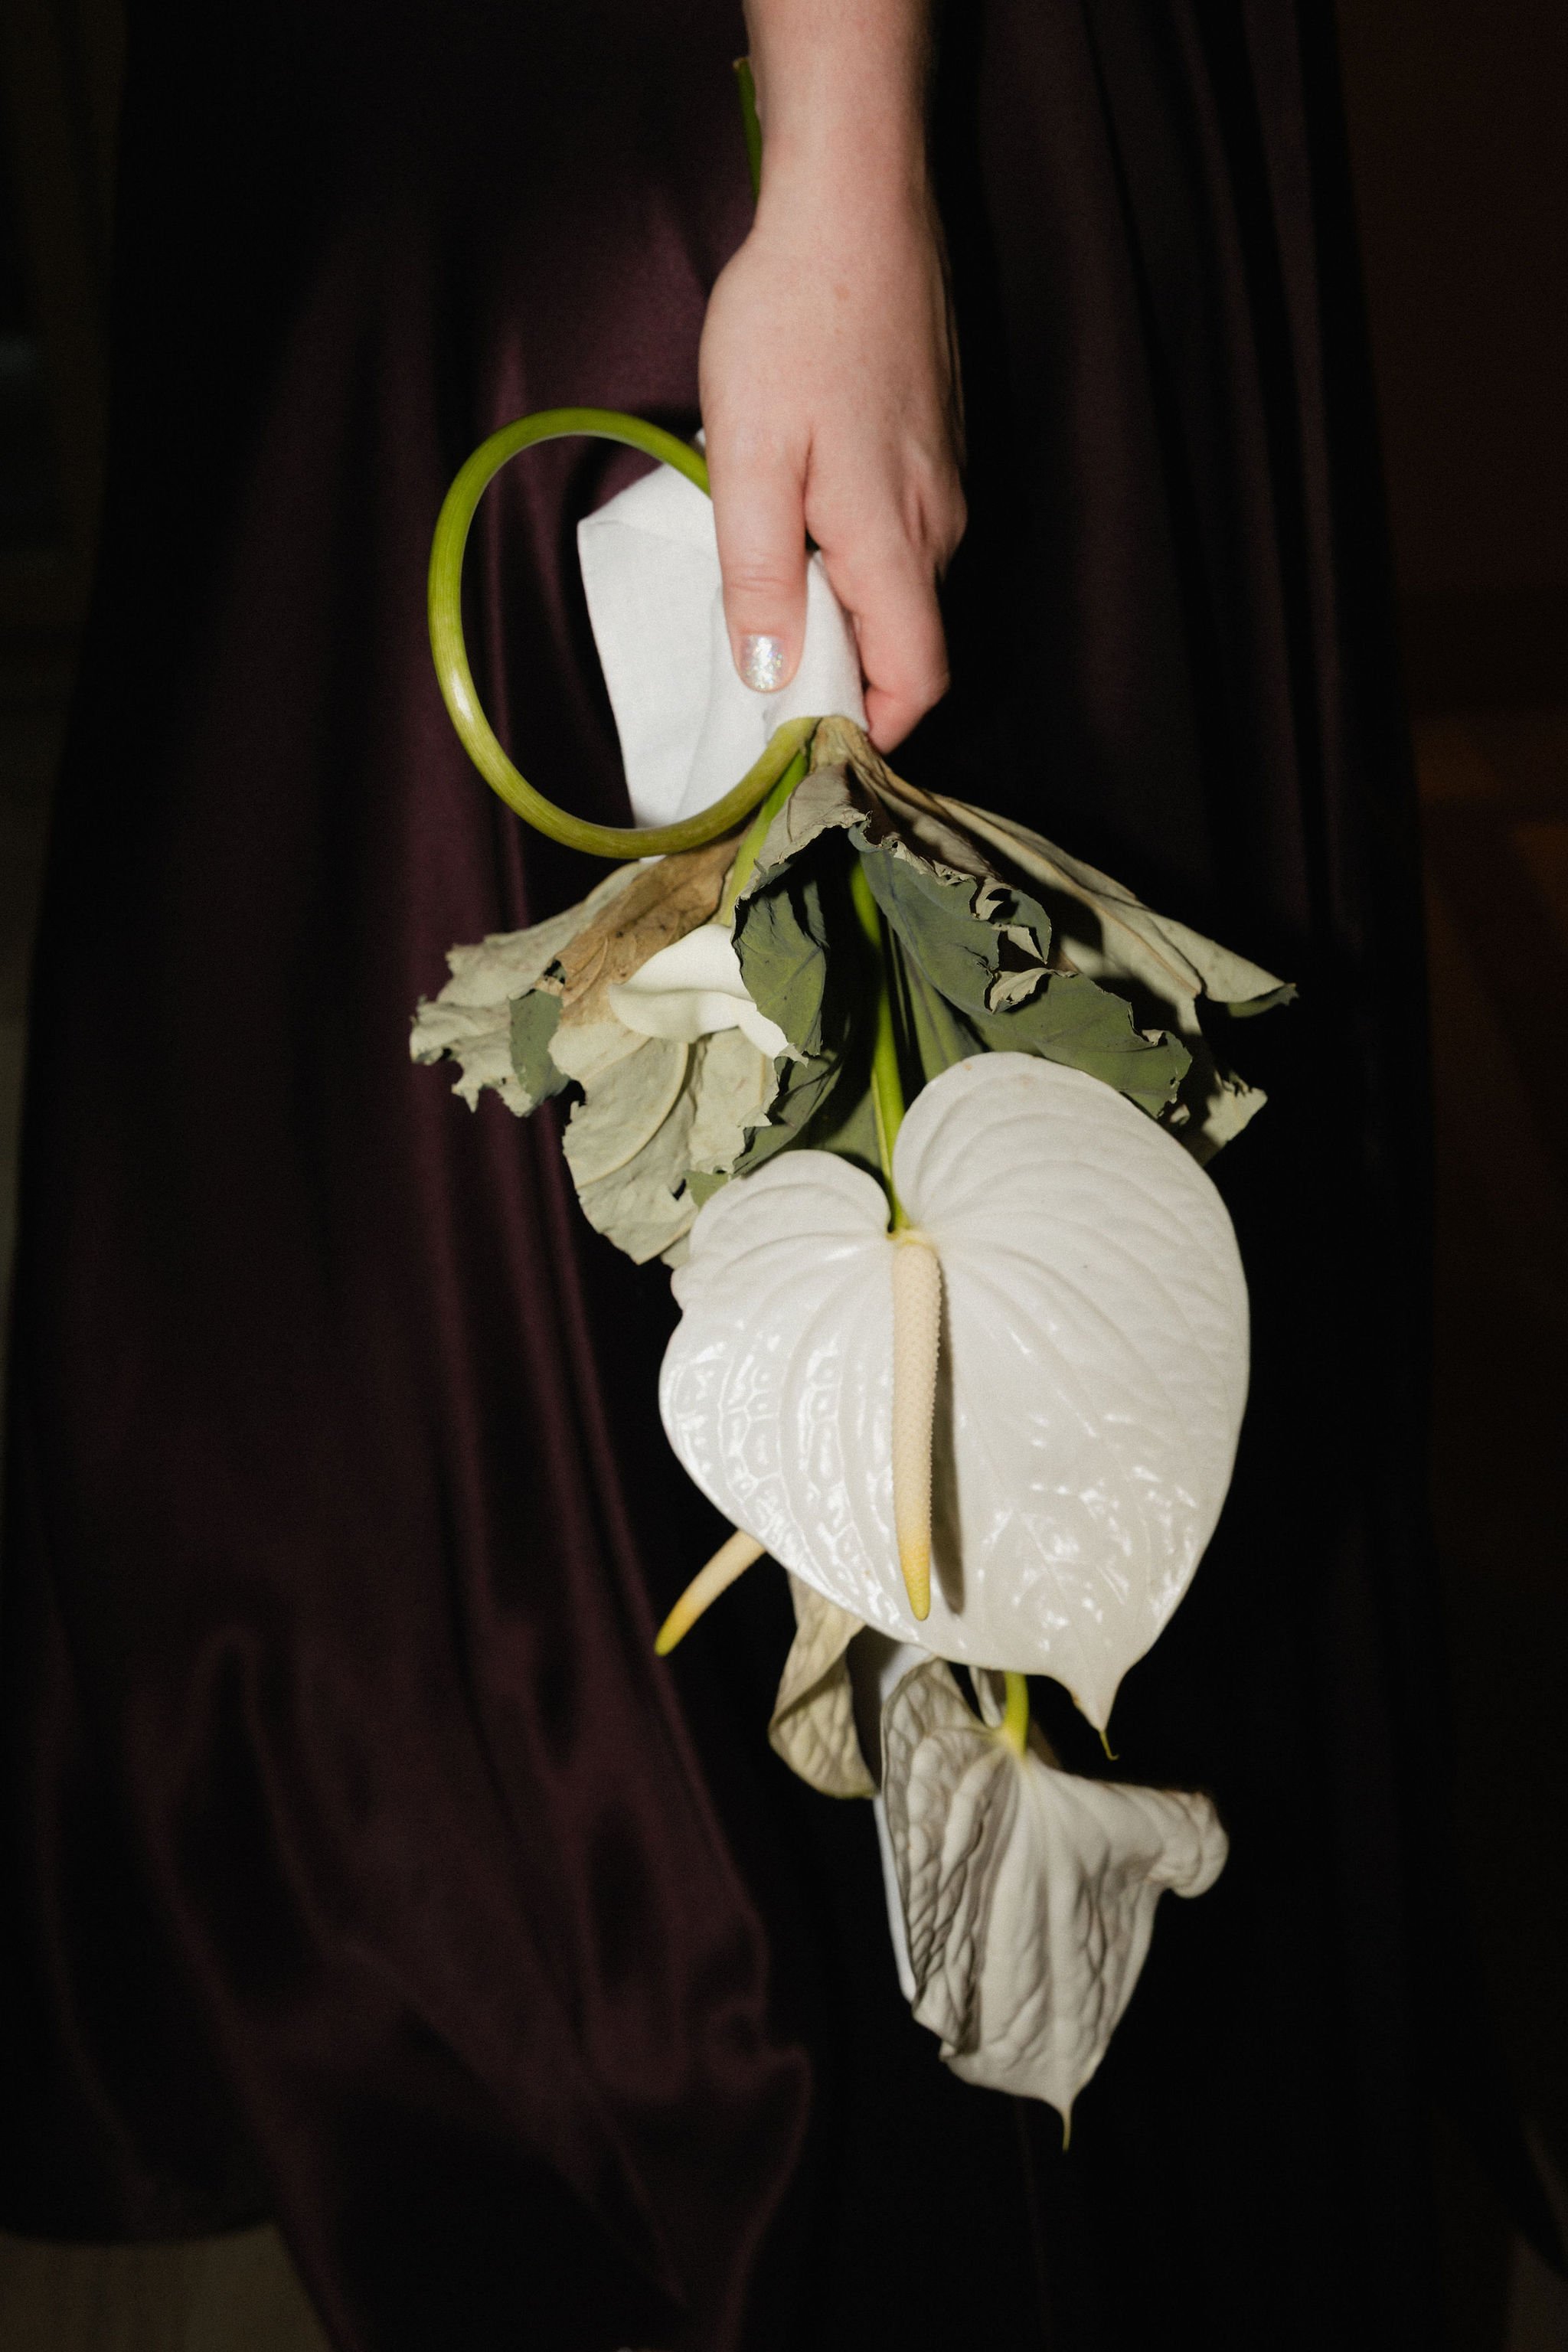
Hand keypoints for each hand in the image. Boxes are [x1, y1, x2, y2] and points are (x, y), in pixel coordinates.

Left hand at [698, 131, 964, 751]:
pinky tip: (803, 517)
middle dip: (847, 675)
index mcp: (895, 544)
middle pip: (908, 642)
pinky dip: (859, 557)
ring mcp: (945, 484)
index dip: (874, 728)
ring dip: (847, 609)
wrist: (857, 203)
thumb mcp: (749, 458)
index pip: (918, 681)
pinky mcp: (937, 446)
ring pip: (903, 588)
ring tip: (773, 590)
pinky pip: (904, 534)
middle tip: (765, 675)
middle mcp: (938, 527)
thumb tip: (770, 678)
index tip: (811, 741)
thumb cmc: (794, 324)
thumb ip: (761, 576)